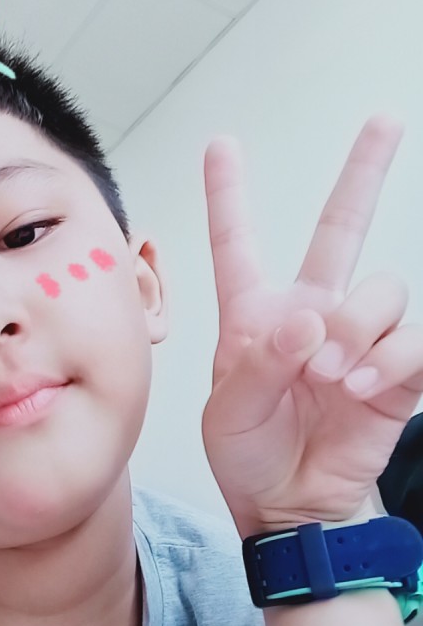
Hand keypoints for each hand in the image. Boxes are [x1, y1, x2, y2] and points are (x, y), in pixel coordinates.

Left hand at [201, 116, 422, 539]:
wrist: (289, 503)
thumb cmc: (247, 454)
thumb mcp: (230, 411)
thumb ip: (261, 363)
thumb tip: (308, 319)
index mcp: (255, 317)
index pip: (239, 246)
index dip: (229, 196)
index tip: (221, 146)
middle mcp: (310, 314)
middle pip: (339, 231)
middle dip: (362, 176)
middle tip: (382, 122)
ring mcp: (357, 339)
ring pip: (381, 289)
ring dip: (359, 326)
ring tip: (332, 372)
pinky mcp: (396, 371)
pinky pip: (415, 340)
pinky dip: (394, 357)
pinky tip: (365, 382)